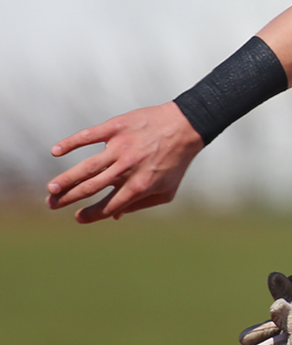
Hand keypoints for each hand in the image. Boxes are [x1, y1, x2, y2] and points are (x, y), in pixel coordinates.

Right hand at [46, 102, 203, 222]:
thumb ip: (141, 204)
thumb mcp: (166, 190)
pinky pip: (88, 136)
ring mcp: (120, 147)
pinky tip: (55, 151)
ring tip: (51, 189)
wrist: (186, 127)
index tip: (78, 217)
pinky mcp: (116, 128)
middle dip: (68, 199)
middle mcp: (127, 168)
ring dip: (66, 179)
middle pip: (91, 187)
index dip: (91, 215)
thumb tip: (115, 216)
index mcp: (139, 186)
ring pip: (86, 166)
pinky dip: (70, 143)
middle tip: (52, 204)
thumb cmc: (176, 162)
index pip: (108, 206)